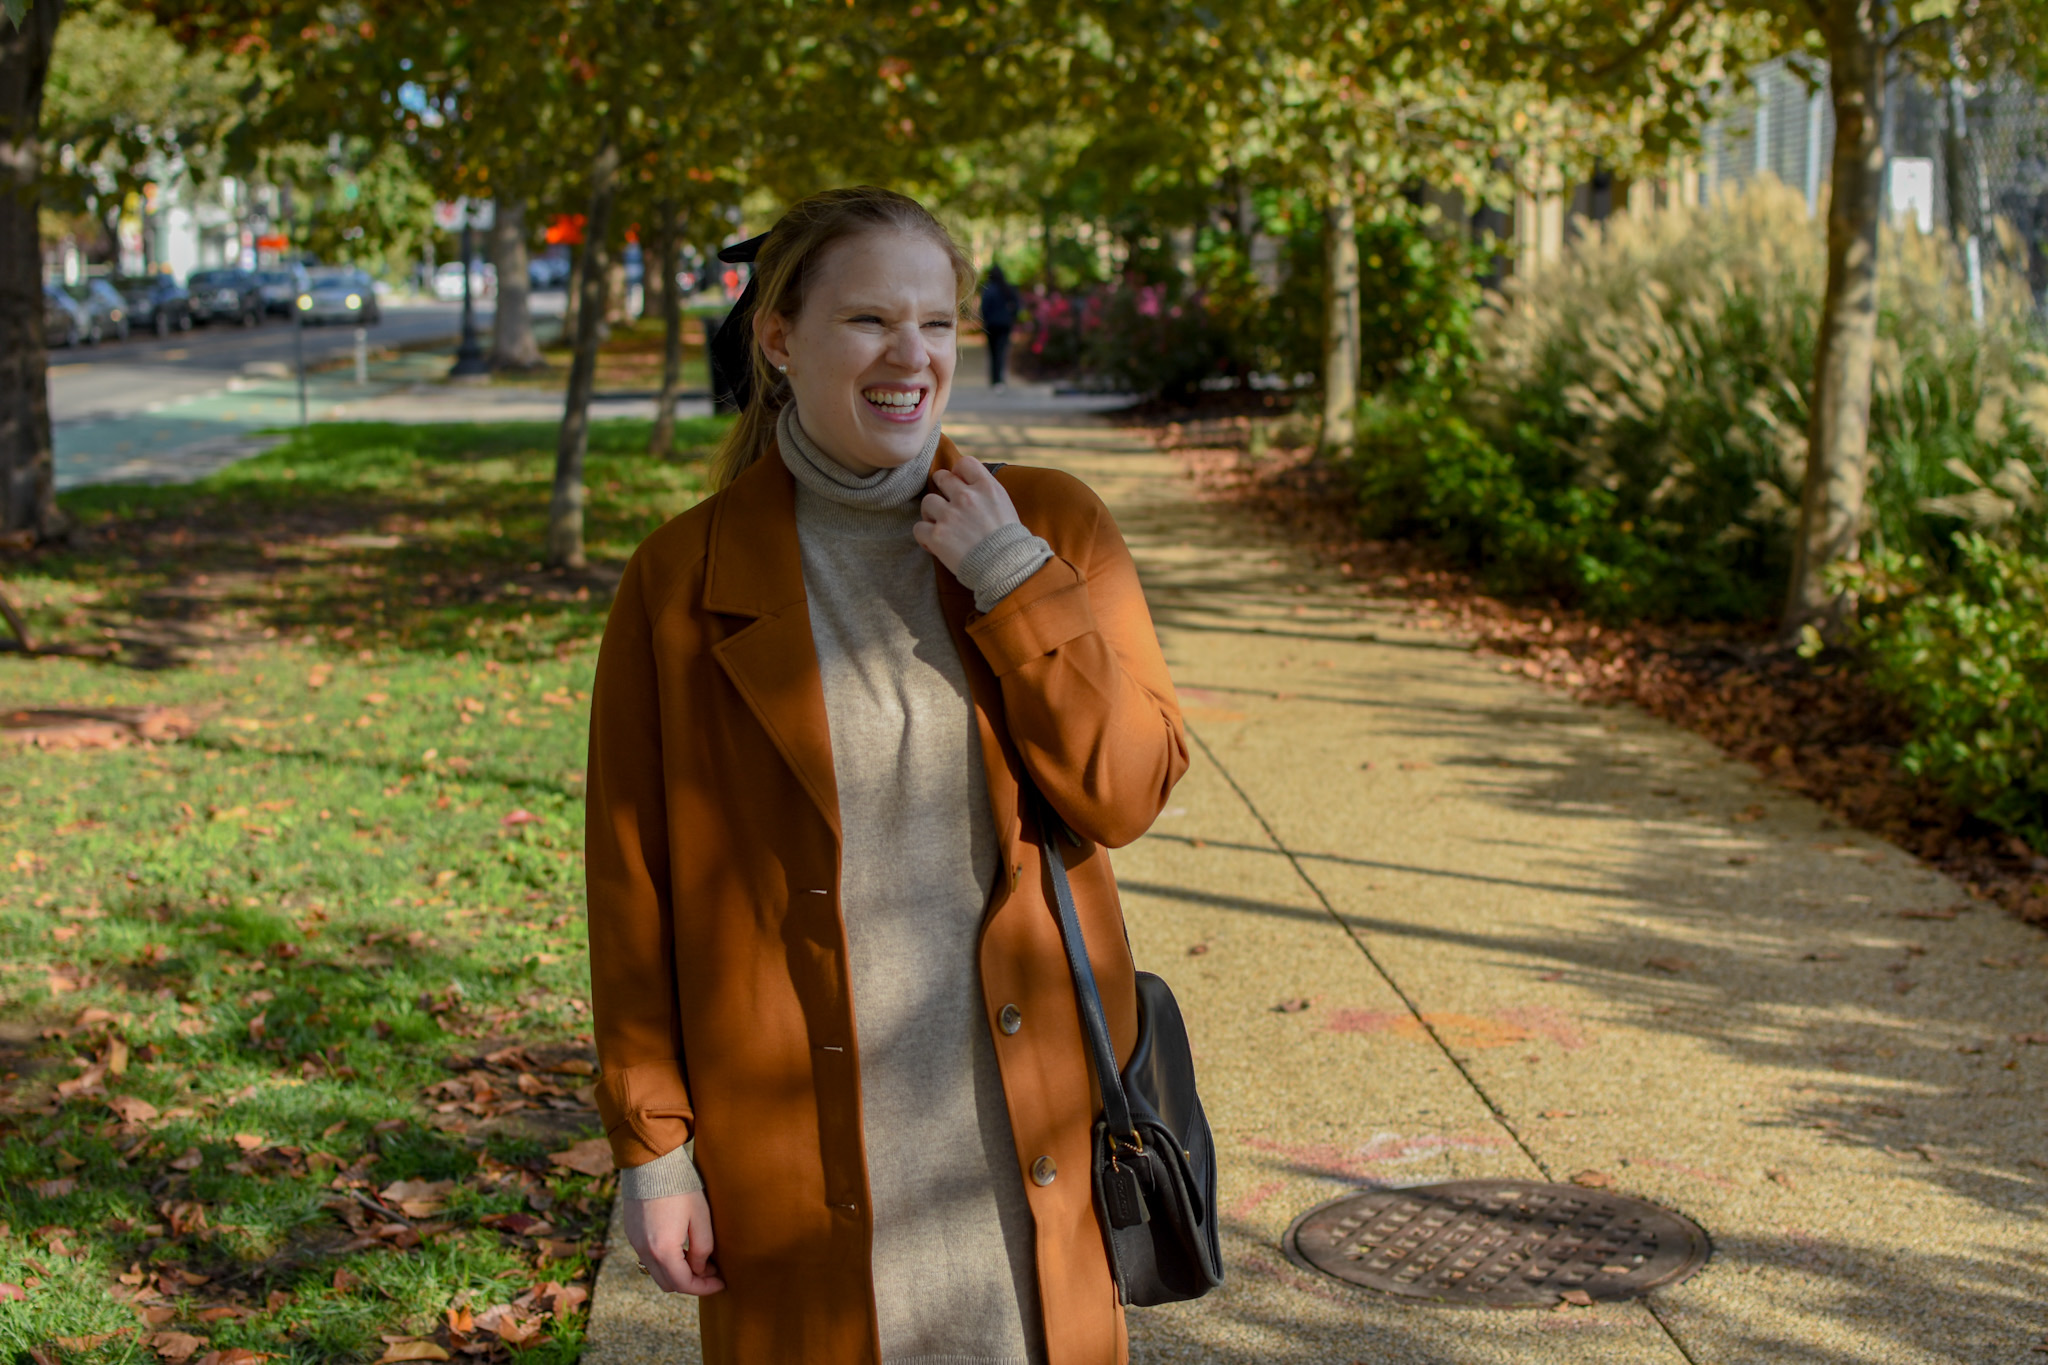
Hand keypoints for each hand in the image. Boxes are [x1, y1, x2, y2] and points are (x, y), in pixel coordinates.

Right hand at [623, 1191, 724, 1295]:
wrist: (652, 1162)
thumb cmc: (681, 1186)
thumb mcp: (701, 1218)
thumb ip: (702, 1249)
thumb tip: (700, 1270)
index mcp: (663, 1250)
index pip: (684, 1284)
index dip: (705, 1288)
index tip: (721, 1283)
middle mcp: (644, 1251)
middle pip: (668, 1284)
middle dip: (691, 1283)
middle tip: (712, 1272)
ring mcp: (634, 1242)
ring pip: (657, 1272)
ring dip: (678, 1272)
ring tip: (698, 1259)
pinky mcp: (631, 1232)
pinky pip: (648, 1257)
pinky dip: (665, 1260)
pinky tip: (681, 1246)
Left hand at [912, 455, 1021, 573]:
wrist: (1007, 567)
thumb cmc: (1010, 542)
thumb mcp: (1005, 507)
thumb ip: (987, 494)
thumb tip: (972, 488)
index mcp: (986, 488)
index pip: (965, 463)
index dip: (959, 472)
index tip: (960, 483)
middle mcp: (966, 497)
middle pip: (941, 477)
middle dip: (942, 489)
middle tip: (947, 505)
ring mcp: (949, 515)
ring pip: (927, 502)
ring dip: (931, 513)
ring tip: (941, 526)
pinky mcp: (937, 536)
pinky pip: (918, 528)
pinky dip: (925, 536)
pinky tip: (935, 544)